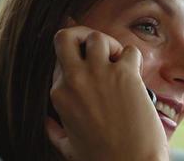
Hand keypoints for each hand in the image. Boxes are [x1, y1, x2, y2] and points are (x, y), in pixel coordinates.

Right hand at [45, 26, 167, 160]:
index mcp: (59, 95)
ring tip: (116, 60)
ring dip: (108, 44)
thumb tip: (47, 121)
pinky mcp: (126, 75)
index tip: (88, 69)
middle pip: (66, 36)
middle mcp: (75, 80)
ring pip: (97, 37)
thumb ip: (54, 130)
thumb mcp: (68, 146)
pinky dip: (133, 57)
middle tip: (94, 47)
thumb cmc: (102, 158)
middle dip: (79, 34)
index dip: (75, 62)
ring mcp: (100, 75)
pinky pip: (130, 50)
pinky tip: (135, 72)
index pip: (59, 61)